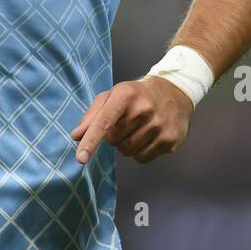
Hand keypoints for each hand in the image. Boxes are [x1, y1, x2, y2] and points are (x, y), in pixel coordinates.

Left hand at [70, 76, 193, 164]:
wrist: (174, 91)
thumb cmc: (136, 95)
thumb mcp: (113, 96)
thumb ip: (92, 115)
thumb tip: (76, 136)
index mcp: (126, 95)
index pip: (104, 123)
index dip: (91, 141)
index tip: (81, 158)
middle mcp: (143, 110)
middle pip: (113, 140)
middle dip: (113, 136)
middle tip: (123, 123)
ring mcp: (158, 126)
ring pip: (126, 152)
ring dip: (125, 145)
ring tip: (136, 129)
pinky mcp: (169, 140)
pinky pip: (141, 158)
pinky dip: (139, 152)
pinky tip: (146, 137)